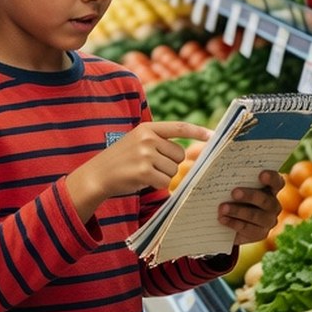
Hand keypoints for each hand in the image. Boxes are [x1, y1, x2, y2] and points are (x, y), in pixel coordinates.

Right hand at [64, 121, 207, 223]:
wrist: (98, 174)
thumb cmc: (121, 160)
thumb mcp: (137, 141)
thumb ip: (158, 141)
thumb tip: (186, 152)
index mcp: (147, 128)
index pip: (179, 127)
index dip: (198, 131)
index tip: (213, 135)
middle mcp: (147, 138)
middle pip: (179, 154)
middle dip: (171, 163)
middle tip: (152, 165)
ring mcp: (145, 154)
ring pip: (173, 169)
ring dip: (163, 175)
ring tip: (144, 172)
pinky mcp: (143, 171)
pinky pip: (164, 181)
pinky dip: (157, 184)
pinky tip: (142, 180)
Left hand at [216, 169, 282, 244]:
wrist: (227, 224)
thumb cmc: (229, 196)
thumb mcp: (229, 185)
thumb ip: (228, 176)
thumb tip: (212, 164)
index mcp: (269, 188)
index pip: (277, 182)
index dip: (272, 178)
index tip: (261, 174)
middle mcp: (273, 204)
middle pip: (266, 200)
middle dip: (250, 195)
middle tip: (234, 192)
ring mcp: (268, 220)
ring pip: (257, 216)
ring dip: (238, 211)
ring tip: (222, 208)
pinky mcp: (259, 233)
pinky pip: (248, 229)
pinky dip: (234, 223)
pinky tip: (221, 219)